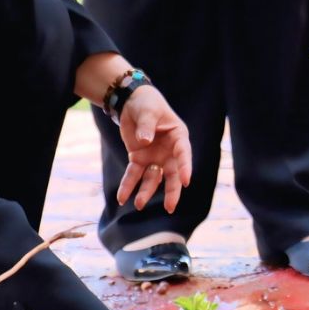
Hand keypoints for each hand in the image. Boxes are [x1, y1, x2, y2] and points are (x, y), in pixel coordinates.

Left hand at [115, 86, 191, 212]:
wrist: (133, 103)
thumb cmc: (147, 104)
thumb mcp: (148, 111)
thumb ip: (147, 125)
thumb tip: (144, 142)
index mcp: (178, 137)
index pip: (184, 154)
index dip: (186, 167)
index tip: (186, 181)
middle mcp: (169, 151)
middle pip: (172, 173)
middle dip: (171, 191)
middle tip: (170, 207)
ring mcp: (154, 157)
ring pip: (153, 178)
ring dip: (146, 192)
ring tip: (139, 204)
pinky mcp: (139, 159)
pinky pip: (134, 174)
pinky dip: (128, 186)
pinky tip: (121, 198)